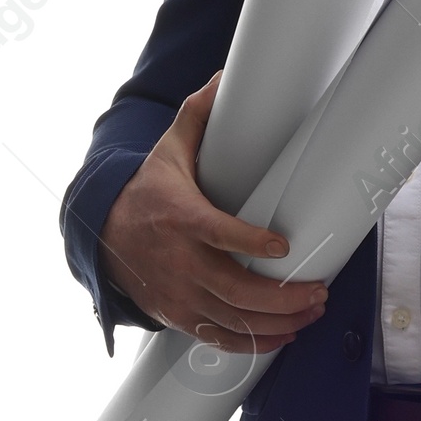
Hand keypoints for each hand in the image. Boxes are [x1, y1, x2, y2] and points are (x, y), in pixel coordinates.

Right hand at [97, 74, 327, 351]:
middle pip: (236, 291)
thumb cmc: (145, 194)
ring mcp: (179, 295)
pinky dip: (256, 343)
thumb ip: (198, 118)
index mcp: (180, 218)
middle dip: (284, 297)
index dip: (249, 243)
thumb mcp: (166, 152)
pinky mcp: (180, 316)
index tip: (281, 246)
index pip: (217, 234)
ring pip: (235, 321)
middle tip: (318, 290)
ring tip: (312, 310)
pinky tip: (284, 334)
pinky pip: (221, 339)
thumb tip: (223, 78)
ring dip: (279, 322)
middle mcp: (179, 262)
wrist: (102, 236)